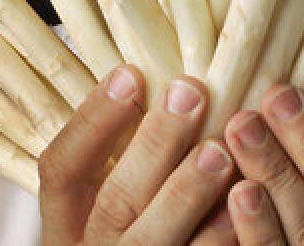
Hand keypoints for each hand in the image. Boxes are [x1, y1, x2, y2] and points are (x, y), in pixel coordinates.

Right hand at [39, 65, 237, 244]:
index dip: (93, 119)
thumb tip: (163, 81)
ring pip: (151, 239)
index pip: (62, 167)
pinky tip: (241, 201)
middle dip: (154, 145)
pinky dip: (217, 236)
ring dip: (186, 193)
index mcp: (68, 220)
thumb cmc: (136, 225)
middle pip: (115, 201)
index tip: (129, 73)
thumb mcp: (112, 194)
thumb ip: (127, 152)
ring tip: (218, 150)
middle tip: (190, 96)